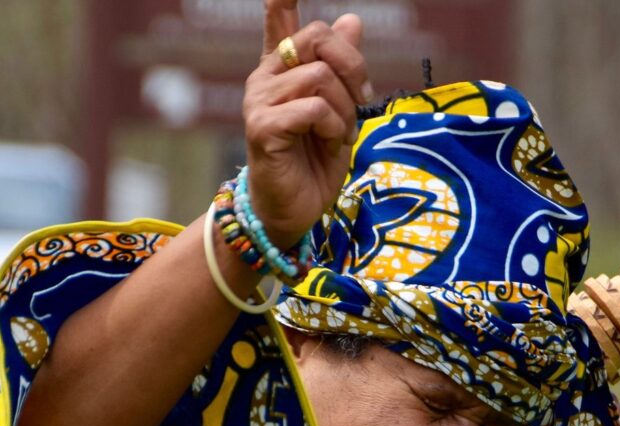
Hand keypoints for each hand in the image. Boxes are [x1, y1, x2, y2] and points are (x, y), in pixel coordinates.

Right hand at [244, 0, 371, 248]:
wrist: (295, 210)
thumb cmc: (315, 162)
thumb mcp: (340, 111)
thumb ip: (343, 68)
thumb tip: (352, 19)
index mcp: (282, 70)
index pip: (278, 22)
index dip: (280, 0)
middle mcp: (265, 78)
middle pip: (317, 37)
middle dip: (353, 66)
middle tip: (360, 101)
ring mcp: (259, 100)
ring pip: (320, 75)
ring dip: (345, 107)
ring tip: (340, 133)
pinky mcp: (261, 126)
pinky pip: (313, 107)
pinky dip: (334, 125)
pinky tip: (330, 142)